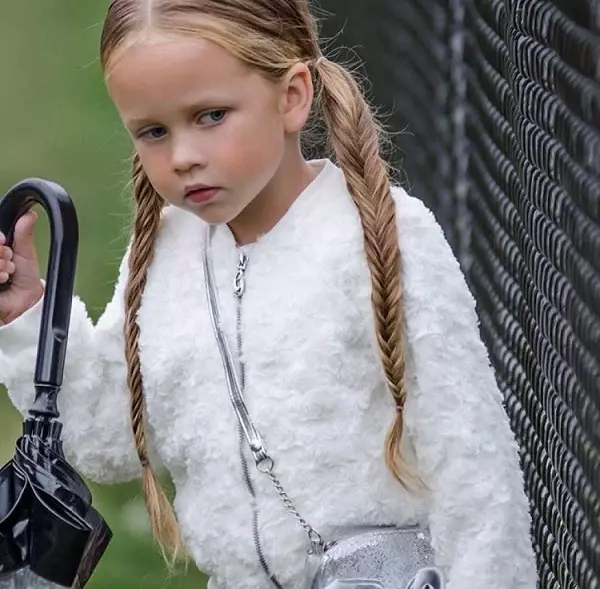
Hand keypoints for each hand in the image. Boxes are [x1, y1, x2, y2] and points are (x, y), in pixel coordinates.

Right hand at [0, 210, 43, 324]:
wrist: (26, 302)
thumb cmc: (24, 279)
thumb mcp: (25, 253)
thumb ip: (24, 234)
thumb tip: (30, 214)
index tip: (5, 241)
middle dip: (1, 253)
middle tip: (9, 262)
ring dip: (0, 264)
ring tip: (8, 274)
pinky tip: (3, 280)